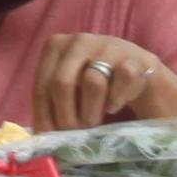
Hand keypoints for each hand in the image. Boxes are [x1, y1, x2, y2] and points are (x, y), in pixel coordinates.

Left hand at [28, 31, 176, 134]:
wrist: (136, 68)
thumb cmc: (95, 80)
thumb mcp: (69, 84)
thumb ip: (53, 100)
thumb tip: (40, 134)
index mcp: (56, 45)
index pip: (42, 85)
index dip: (44, 115)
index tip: (50, 136)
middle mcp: (79, 40)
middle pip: (62, 83)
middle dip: (65, 115)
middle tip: (72, 133)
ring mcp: (108, 46)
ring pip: (91, 82)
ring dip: (90, 111)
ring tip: (92, 122)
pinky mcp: (133, 58)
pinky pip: (121, 83)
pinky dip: (116, 100)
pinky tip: (114, 105)